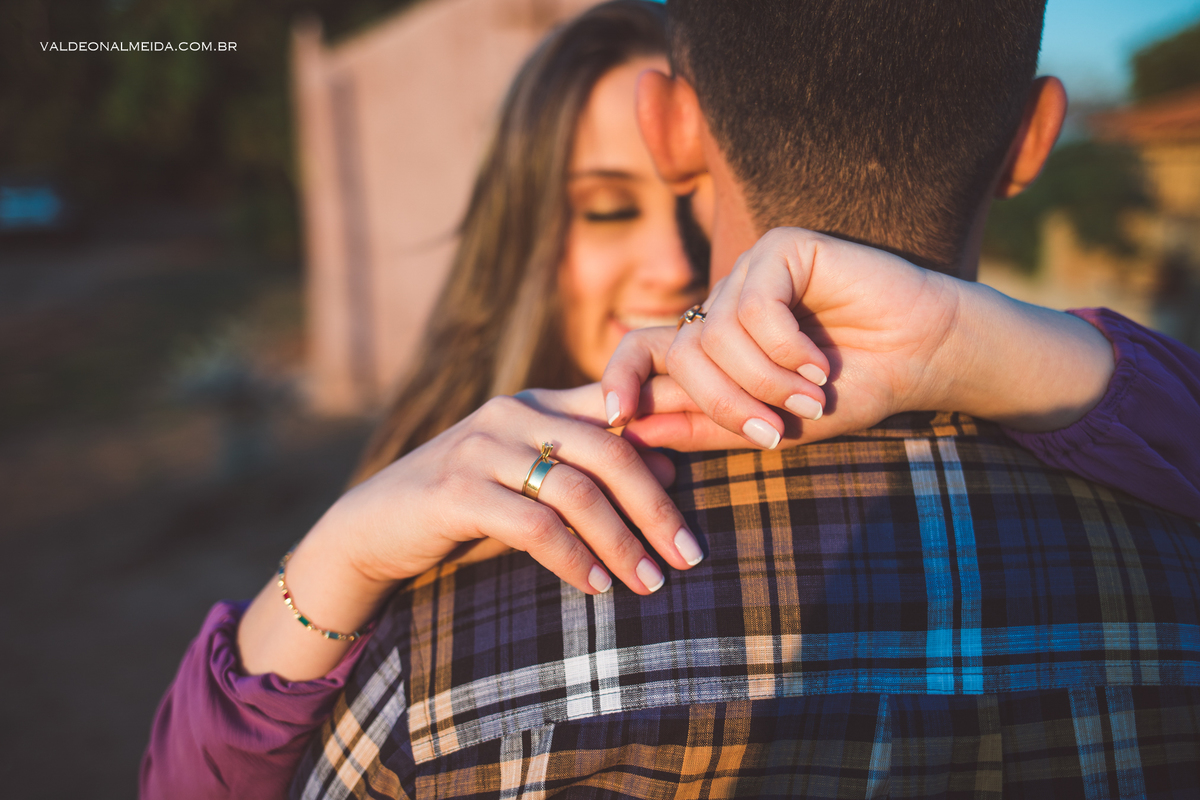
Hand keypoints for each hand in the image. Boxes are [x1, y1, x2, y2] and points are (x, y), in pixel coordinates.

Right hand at [239, 392, 702, 678]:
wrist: (374, 527)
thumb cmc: (468, 506)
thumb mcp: (533, 476)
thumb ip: (591, 463)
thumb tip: (673, 464)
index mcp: (538, 402)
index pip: (620, 403)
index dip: (674, 425)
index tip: (720, 463)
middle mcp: (513, 413)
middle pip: (611, 449)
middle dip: (656, 506)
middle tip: (689, 554)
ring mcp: (482, 448)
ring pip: (577, 489)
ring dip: (620, 542)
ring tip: (648, 583)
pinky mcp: (455, 490)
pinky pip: (533, 524)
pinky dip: (572, 558)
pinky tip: (594, 587)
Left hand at [600, 227, 1113, 451]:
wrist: (923, 359)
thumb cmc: (850, 392)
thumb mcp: (769, 425)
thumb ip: (702, 426)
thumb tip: (632, 429)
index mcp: (710, 346)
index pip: (639, 349)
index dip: (619, 378)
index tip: (617, 418)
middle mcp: (721, 307)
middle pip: (682, 353)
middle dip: (724, 402)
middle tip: (773, 432)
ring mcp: (749, 274)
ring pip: (716, 333)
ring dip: (764, 378)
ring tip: (812, 396)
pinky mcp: (781, 248)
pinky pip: (754, 304)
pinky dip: (785, 345)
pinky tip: (820, 360)